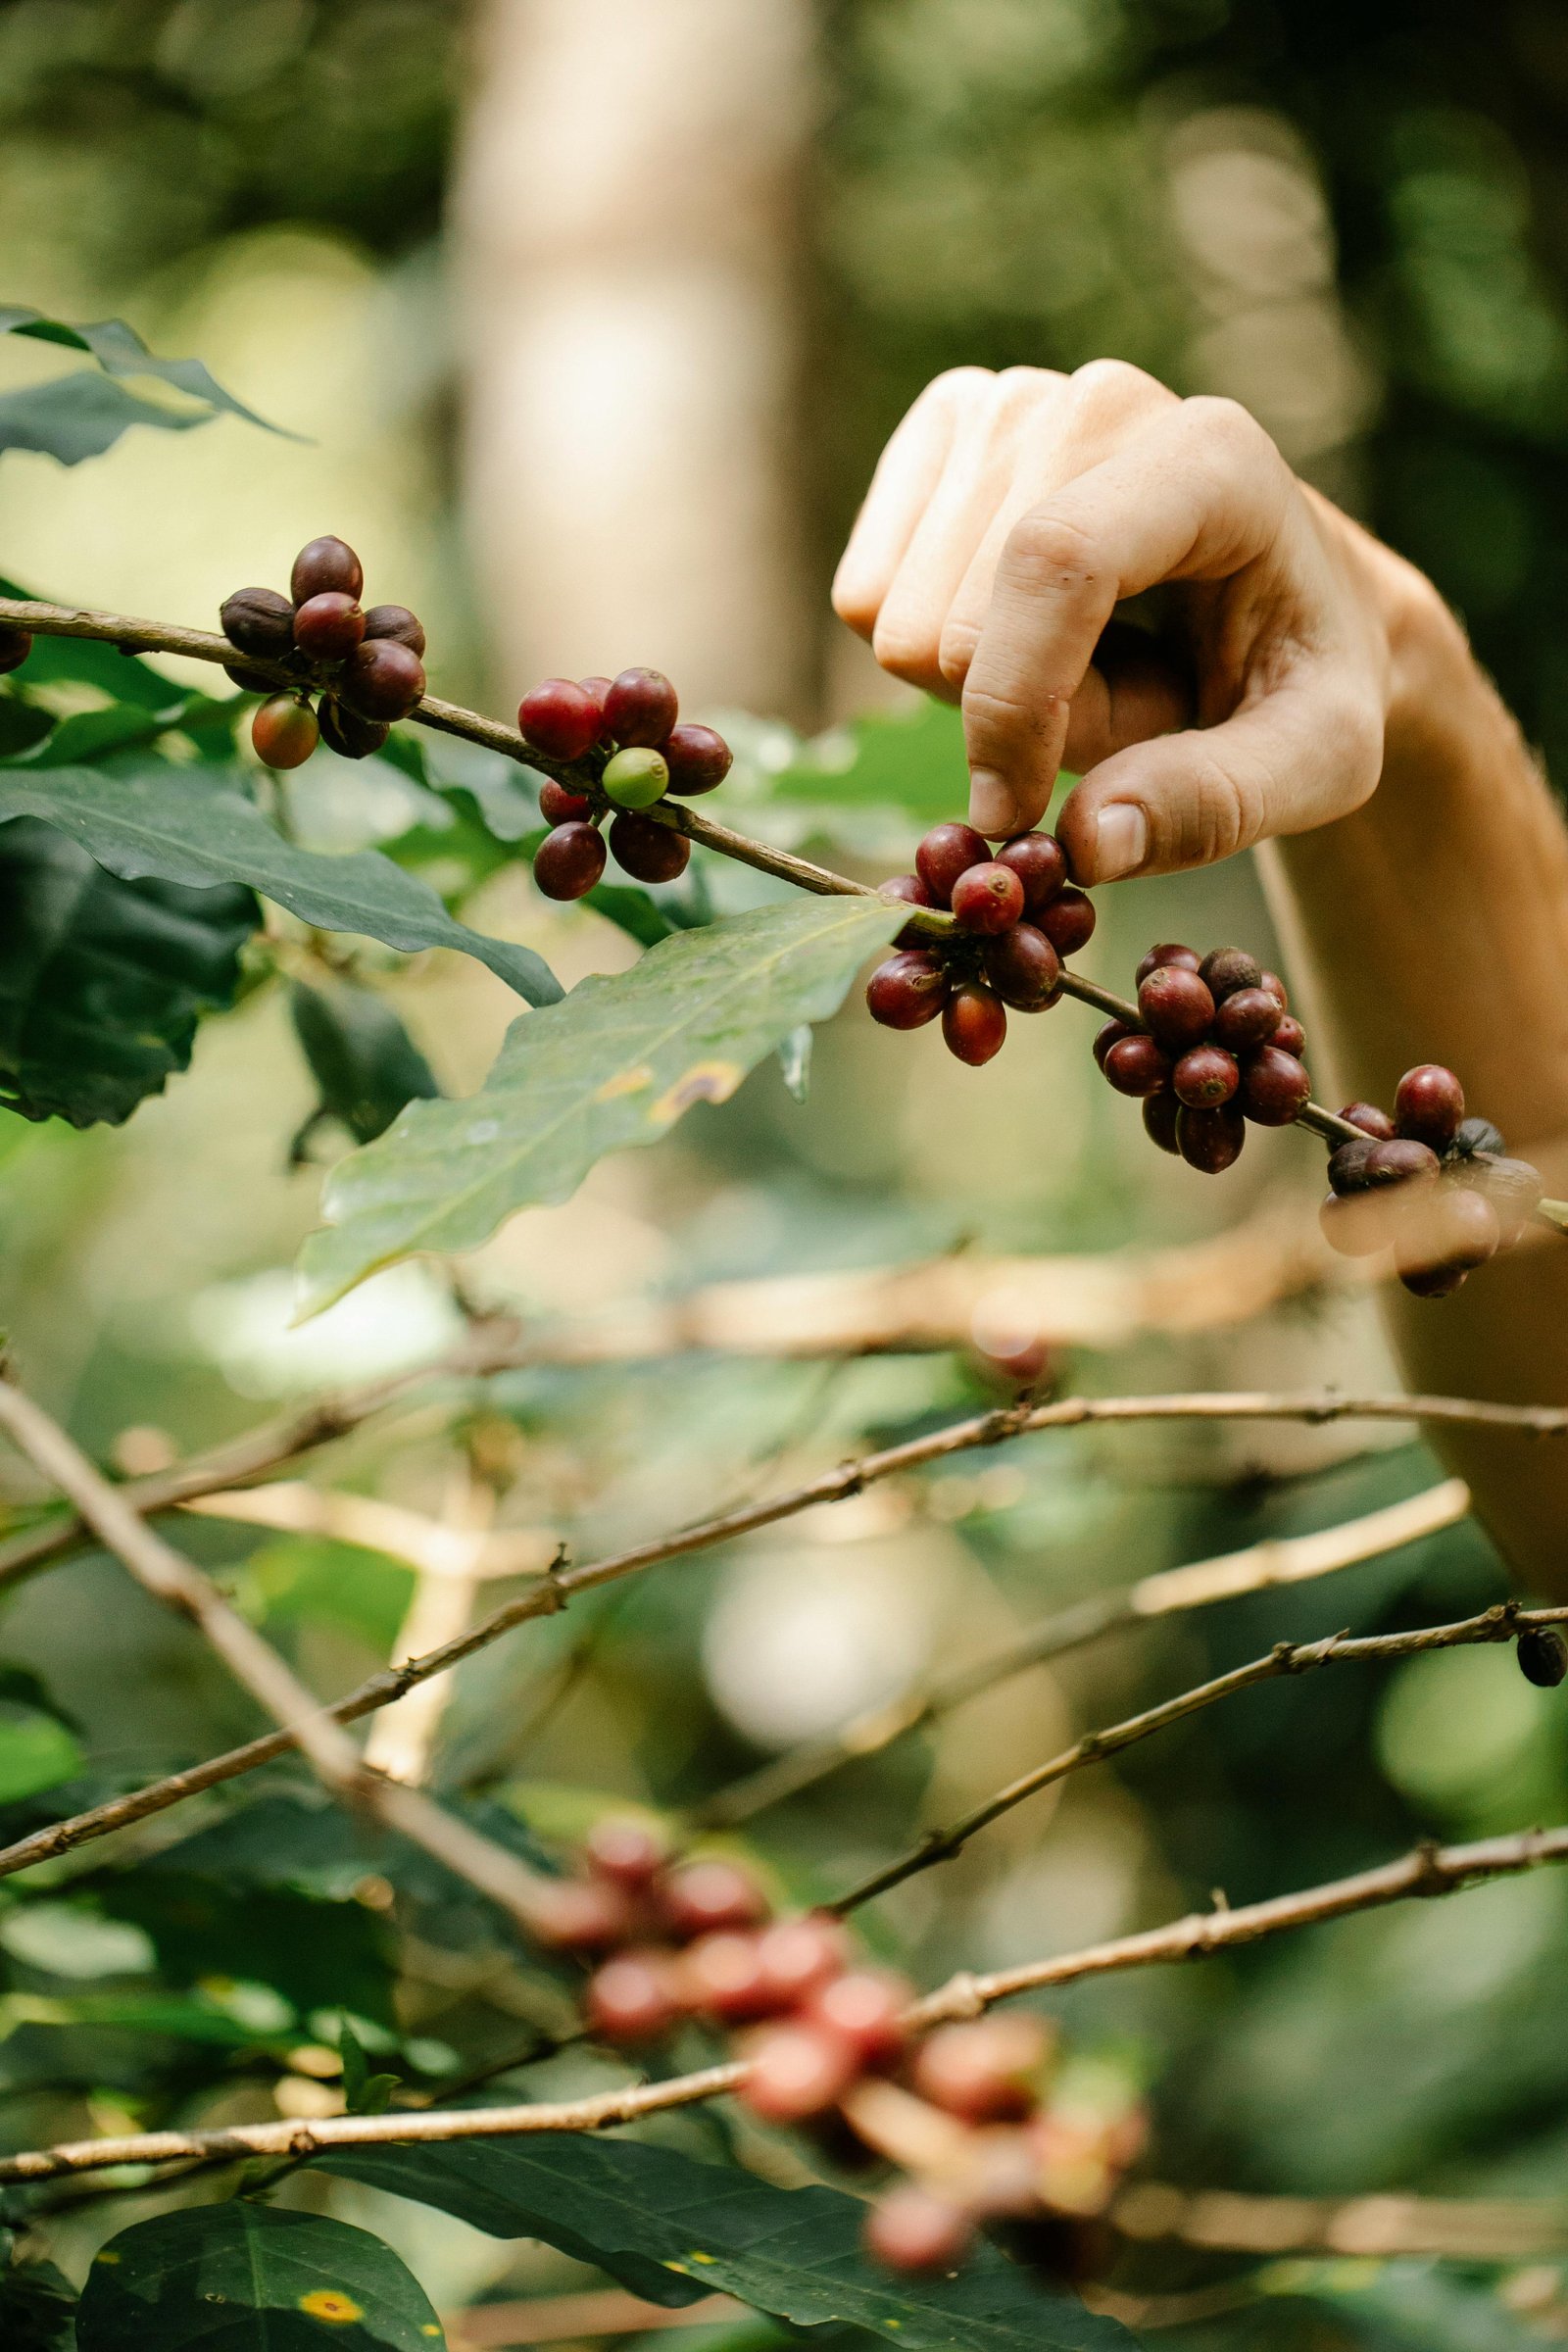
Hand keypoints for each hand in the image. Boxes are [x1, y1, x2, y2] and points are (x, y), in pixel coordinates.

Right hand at [831, 361, 1416, 876]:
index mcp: (1209, 457)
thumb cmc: (1303, 682)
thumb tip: (1087, 844)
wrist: (1289, 606)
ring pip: (893, 617)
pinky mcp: (943, 432)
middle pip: (952, 619)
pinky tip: (1025, 632)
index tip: (1015, 818)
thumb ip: (1215, 806)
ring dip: (979, 689)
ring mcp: (1007, 404)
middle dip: (1020, 716)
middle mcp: (1096, 403)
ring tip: (1090, 667)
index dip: (1014, 706)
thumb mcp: (1318, 765)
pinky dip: (929, 653)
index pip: (1055, 561)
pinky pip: (862, 595)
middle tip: (1125, 708)